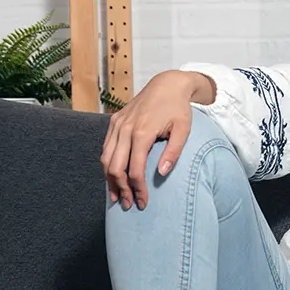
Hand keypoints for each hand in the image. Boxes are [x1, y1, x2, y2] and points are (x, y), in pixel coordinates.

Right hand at [101, 70, 211, 210]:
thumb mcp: (183, 129)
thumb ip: (173, 152)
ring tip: (117, 196)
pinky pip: (105, 147)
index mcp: (142, 132)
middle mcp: (125, 129)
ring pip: (105, 159)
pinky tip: (112, 176)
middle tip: (128, 204)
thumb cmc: (178, 108)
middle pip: (115, 167)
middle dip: (121, 189)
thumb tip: (162, 173)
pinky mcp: (113, 122)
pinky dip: (107, 164)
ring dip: (110, 180)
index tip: (143, 203)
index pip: (134, 169)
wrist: (167, 84)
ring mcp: (116, 125)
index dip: (137, 189)